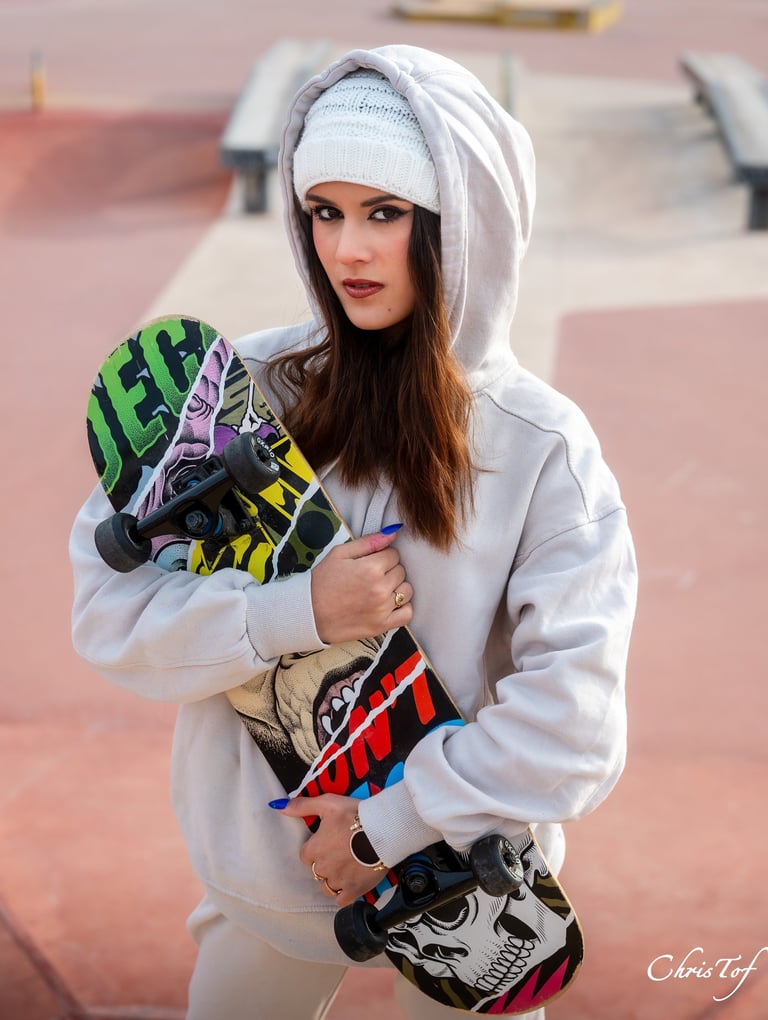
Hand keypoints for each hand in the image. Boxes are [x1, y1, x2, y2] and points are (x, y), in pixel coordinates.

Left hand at [273, 795, 384, 906]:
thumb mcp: (328, 803)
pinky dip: (344, 894)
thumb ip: (303, 806)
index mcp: (314, 849)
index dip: (316, 848)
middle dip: (325, 863)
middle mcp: (323, 867)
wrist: (383, 830)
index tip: (328, 842)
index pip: (305, 855)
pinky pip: (341, 900)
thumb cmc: (355, 815)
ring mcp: (338, 881)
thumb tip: (279, 807)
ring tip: (346, 867)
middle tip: (340, 852)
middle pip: (316, 871)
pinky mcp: (353, 890)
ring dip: (333, 879)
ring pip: (327, 886)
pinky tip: (351, 883)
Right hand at [310, 529, 412, 643]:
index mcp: (371, 568)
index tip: (370, 562)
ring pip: (406, 591)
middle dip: (389, 571)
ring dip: (397, 588)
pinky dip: (402, 608)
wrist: (308, 613)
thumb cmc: (322, 582)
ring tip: (379, 590)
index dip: (382, 556)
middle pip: (401, 571)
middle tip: (370, 577)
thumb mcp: (339, 554)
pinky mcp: (382, 626)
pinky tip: (389, 604)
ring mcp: (382, 609)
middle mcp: (380, 589)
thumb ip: (368, 542)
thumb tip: (393, 533)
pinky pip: (407, 614)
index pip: (394, 554)